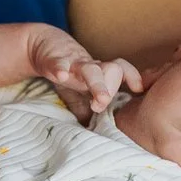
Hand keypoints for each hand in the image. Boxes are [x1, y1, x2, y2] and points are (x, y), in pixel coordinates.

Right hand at [26, 24, 142, 119]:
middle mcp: (91, 67)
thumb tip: (96, 134)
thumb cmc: (66, 71)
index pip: (122, 70)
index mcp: (100, 73)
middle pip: (112, 69)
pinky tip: (62, 76)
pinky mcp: (53, 60)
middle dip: (113, 87)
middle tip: (106, 104)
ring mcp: (73, 63)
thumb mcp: (78, 92)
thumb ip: (87, 110)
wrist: (42, 46)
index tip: (138, 89)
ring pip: (90, 70)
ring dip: (97, 84)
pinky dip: (60, 69)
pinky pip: (58, 63)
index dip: (132, 76)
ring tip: (102, 99)